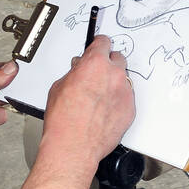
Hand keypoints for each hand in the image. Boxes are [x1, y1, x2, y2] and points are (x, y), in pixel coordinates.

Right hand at [43, 35, 134, 165]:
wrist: (74, 146)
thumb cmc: (64, 120)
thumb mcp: (58, 86)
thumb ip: (74, 73)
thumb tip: (78, 71)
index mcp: (95, 64)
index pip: (103, 42)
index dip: (98, 45)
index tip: (97, 47)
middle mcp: (114, 75)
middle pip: (117, 58)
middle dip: (107, 64)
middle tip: (96, 74)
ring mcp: (125, 92)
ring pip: (123, 79)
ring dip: (114, 83)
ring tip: (99, 97)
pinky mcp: (130, 109)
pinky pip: (126, 97)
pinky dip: (118, 100)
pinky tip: (104, 110)